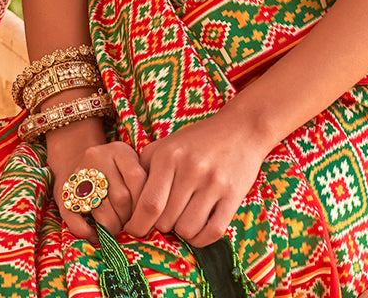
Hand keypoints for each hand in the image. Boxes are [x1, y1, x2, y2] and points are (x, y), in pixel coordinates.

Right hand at [47, 121, 147, 240]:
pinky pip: (76, 218)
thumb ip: (143, 183)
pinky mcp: (63, 191)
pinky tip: (95, 235)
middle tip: (130, 226)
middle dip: (129, 218)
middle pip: (121, 197)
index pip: (138, 178)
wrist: (73, 158)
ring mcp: (79, 173)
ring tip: (115, 229)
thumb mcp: (130, 165)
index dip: (145, 204)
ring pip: (102, 210)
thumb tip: (158, 216)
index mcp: (118, 150)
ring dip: (112, 227)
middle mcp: (97, 157)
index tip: (146, 216)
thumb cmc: (113, 171)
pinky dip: (87, 232)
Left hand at [125, 110, 266, 246]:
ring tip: (182, 220)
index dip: (137, 224)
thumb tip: (127, 203)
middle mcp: (189, 168)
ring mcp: (213, 182)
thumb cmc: (196, 141)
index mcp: (167, 156)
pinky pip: (213, 232)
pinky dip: (201, 239)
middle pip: (166, 220)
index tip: (134, 230)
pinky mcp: (233, 195)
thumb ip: (145, 169)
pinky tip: (198, 229)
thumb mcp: (166, 146)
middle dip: (160, 227)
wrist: (240, 129)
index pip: (148, 203)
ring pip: (188, 229)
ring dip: (182, 232)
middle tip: (164, 221)